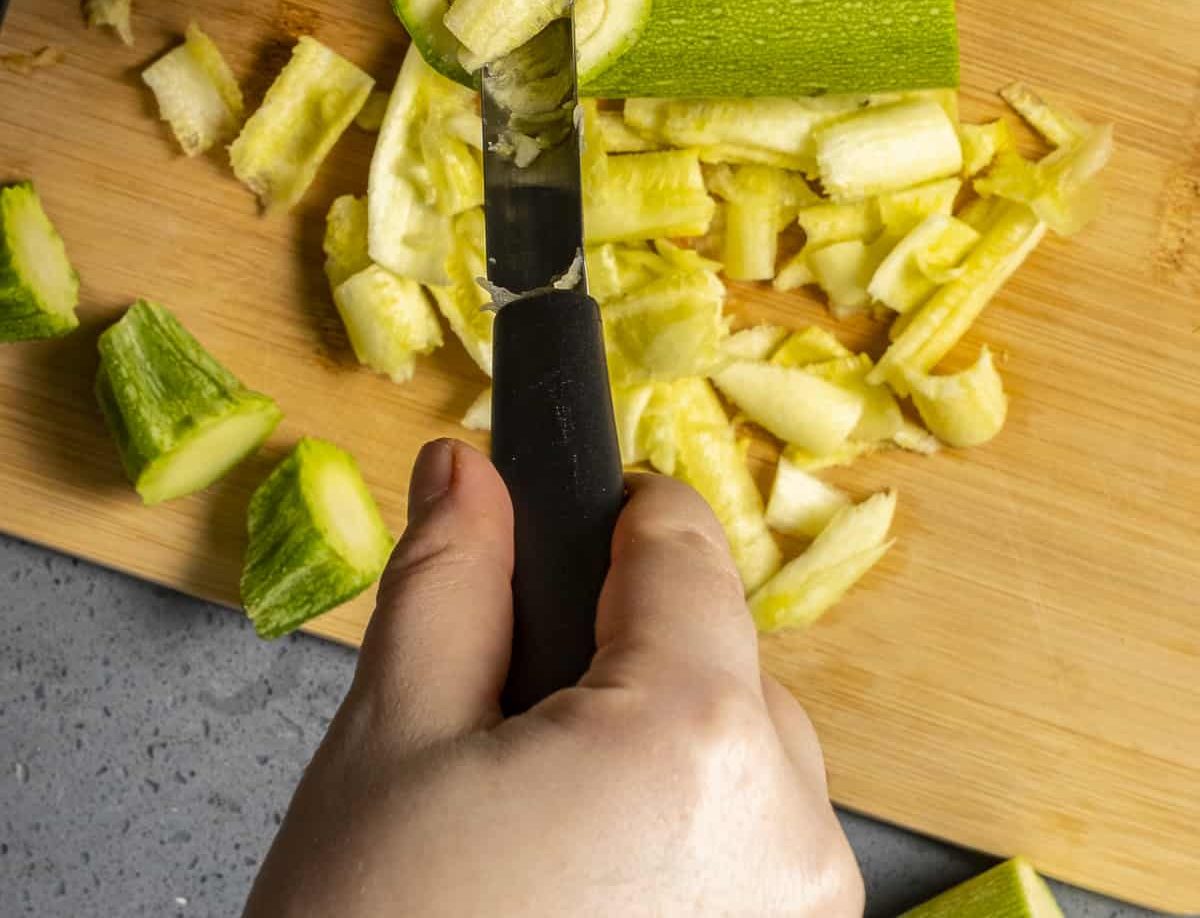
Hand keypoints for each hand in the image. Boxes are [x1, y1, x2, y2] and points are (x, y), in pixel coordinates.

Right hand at [243, 441, 862, 917]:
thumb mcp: (389, 746)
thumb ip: (449, 580)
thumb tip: (467, 474)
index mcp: (695, 739)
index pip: (685, 546)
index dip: (616, 507)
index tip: (567, 505)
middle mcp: (792, 831)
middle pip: (721, 660)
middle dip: (623, 655)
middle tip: (506, 717)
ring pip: (742, 761)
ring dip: (656, 754)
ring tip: (533, 832)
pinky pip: (754, 857)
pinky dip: (684, 845)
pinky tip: (581, 893)